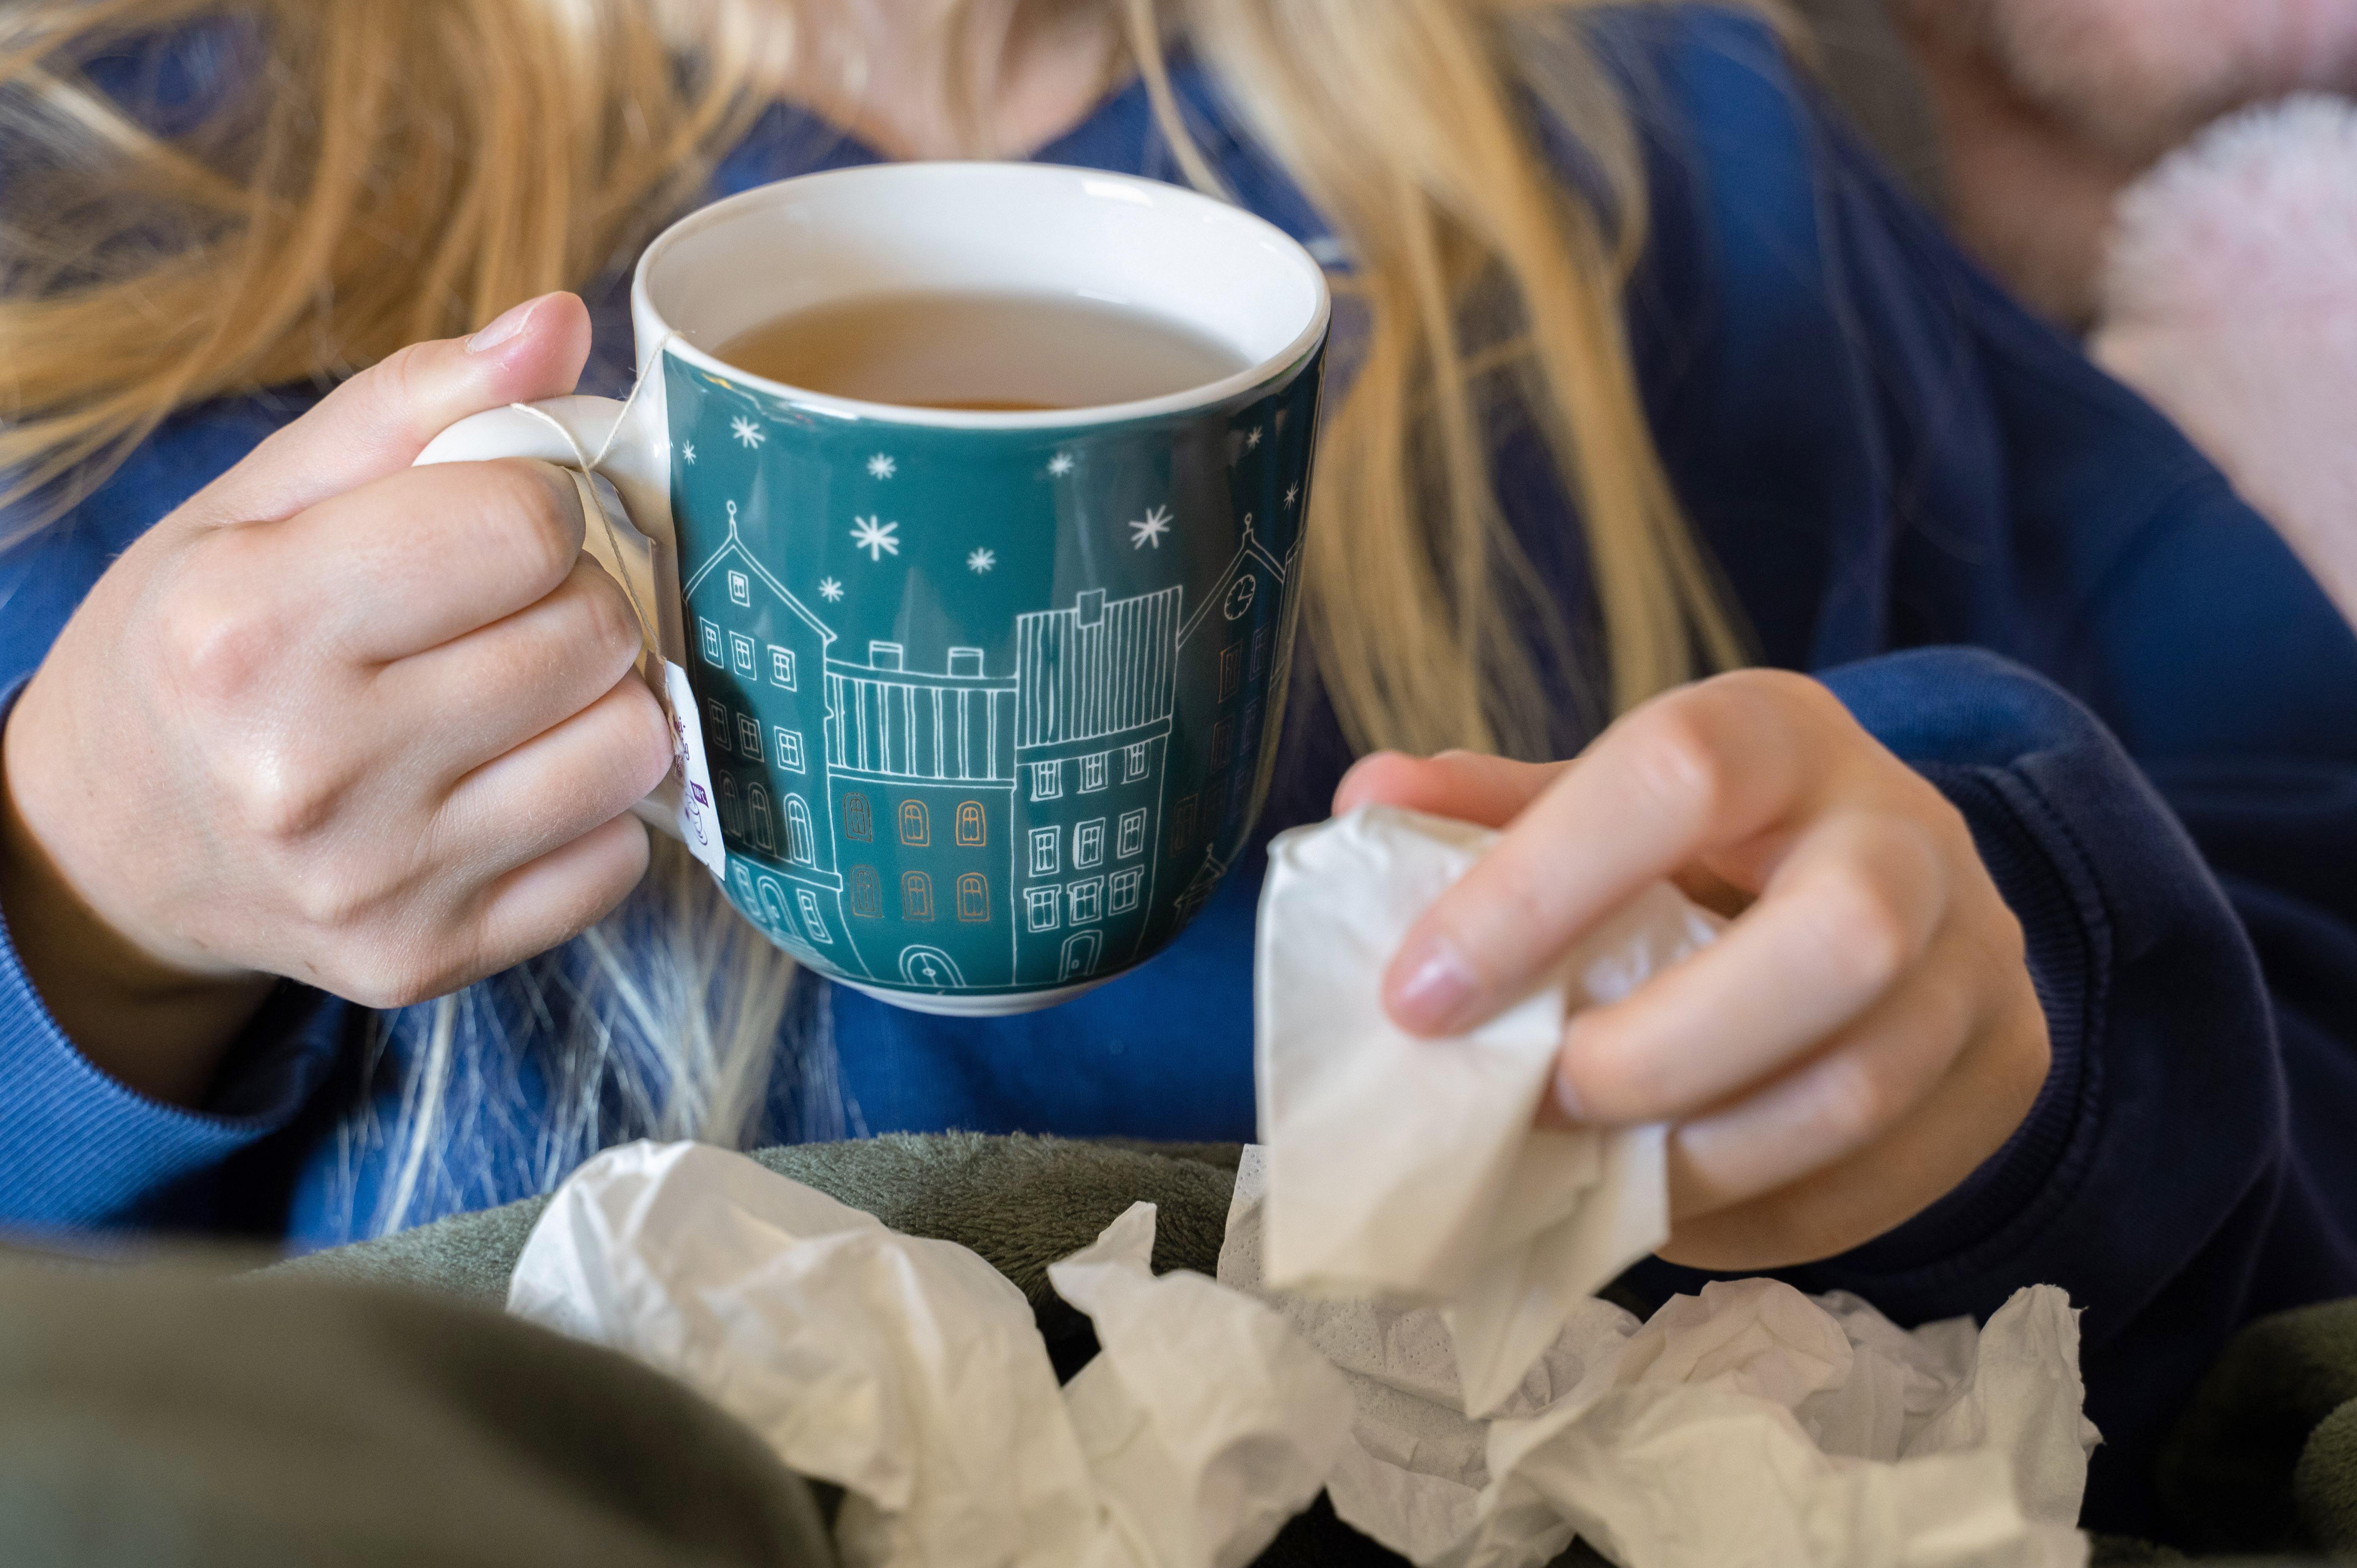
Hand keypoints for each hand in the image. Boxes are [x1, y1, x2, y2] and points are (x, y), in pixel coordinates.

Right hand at [0, 293, 673, 1103]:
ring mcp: (378, 880)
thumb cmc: (194, 652)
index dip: (540, 507)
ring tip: (522, 694)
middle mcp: (312, 766)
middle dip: (578, 601)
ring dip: (604, 705)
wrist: (103, 846)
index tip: (499, 523)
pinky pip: (614, 864)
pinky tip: (510, 784)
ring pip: (630, 751)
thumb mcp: (257, 506)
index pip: (525, 526)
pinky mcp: (425, 959)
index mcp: (254, 623)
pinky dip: (591, 815)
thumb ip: (413, 406)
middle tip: (510, 612)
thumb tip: (561, 324)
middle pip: (591, 635)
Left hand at [1335, 669, 2050, 1271]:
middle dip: (1660, 1048)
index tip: (1419, 995)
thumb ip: (1495, 810)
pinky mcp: (2007, 1071)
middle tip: (1543, 1096)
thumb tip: (1367, 803)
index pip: (1677, 774)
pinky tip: (1660, 1205)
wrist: (1891, 884)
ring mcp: (1978, 960)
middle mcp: (1909, 833)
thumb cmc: (1711, 845)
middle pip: (1837, 942)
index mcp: (1785, 734)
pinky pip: (1878, 1185)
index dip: (1536, 889)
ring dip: (1693, 1159)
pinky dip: (1747, 1218)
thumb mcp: (1613, 799)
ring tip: (1584, 1169)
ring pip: (1857, 1088)